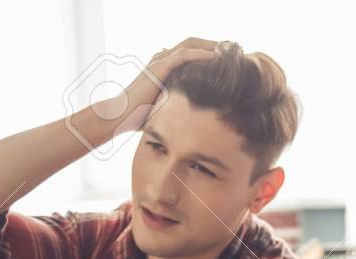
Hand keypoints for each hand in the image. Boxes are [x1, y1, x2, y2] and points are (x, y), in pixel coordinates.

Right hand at [96, 38, 218, 133]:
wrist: (121, 117)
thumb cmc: (140, 116)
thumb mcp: (165, 107)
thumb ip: (178, 103)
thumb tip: (194, 117)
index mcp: (164, 66)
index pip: (190, 52)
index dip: (209, 52)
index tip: (227, 59)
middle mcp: (162, 59)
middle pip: (193, 43)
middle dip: (214, 44)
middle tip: (234, 50)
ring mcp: (160, 61)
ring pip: (190, 45)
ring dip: (211, 45)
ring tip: (229, 50)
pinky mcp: (159, 68)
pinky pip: (183, 55)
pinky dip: (200, 54)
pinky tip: (215, 57)